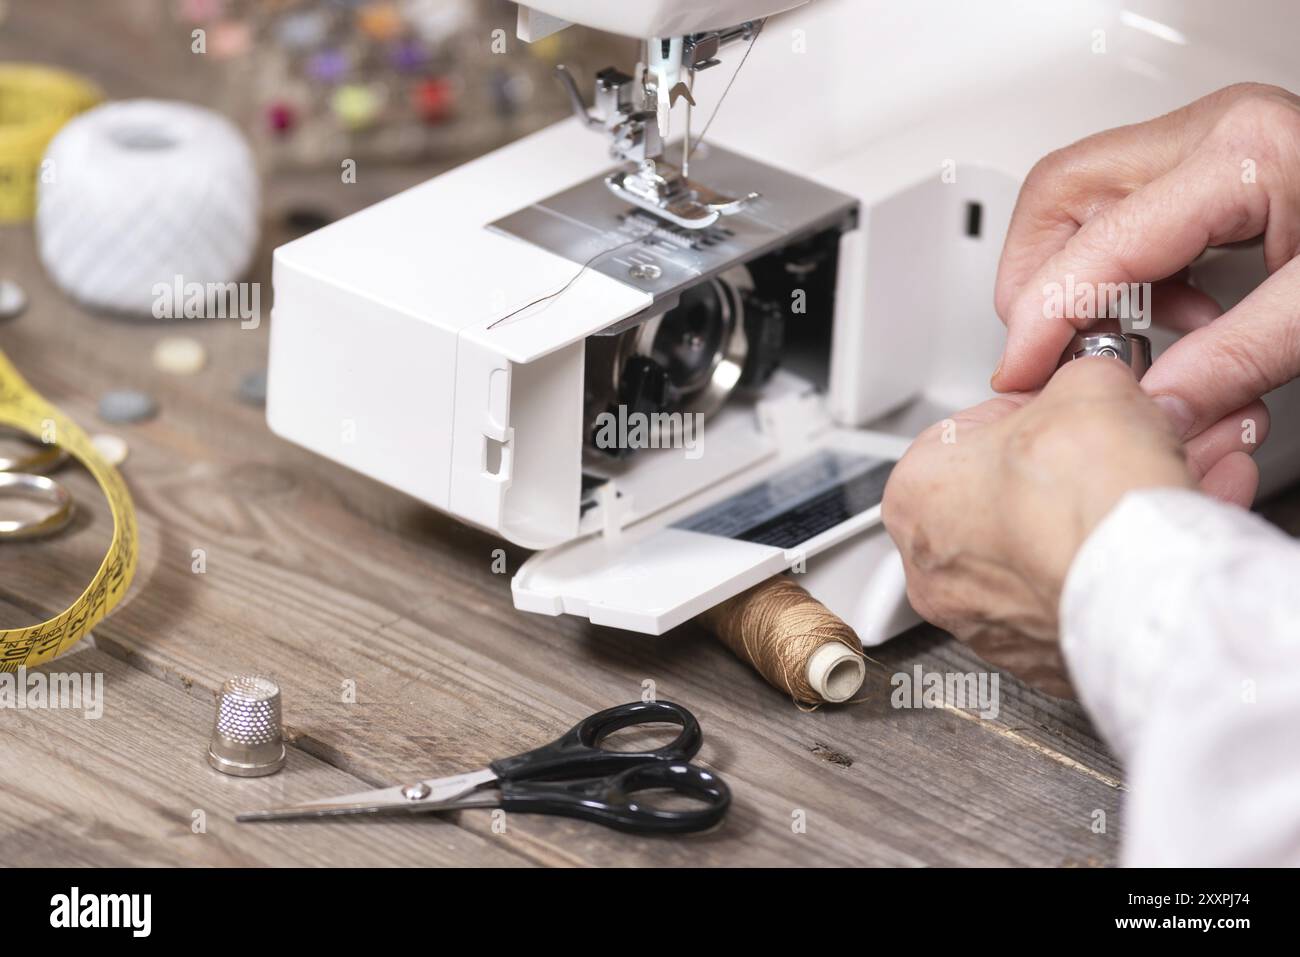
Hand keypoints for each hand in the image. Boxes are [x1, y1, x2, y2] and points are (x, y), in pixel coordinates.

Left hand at [881, 359, 1255, 694]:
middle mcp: (928, 564)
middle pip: (991, 500)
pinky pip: (1052, 604)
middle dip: (1044, 481)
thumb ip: (1076, 377)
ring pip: (1021, 557)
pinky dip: (1083, 583)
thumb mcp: (1088, 385)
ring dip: (1063, 534)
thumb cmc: (1092, 501)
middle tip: (1092, 466)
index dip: (1028, 419)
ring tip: (1109, 514)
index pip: (967, 433)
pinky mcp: (1024, 657)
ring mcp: (973, 618)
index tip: (1062, 421)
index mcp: (914, 490)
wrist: (1141, 588)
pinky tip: (1115, 560)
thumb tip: (1090, 381)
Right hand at [993, 83, 1299, 464]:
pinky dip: (1123, 270)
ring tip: (1122, 337)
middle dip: (1037, 279)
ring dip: (1075, 275)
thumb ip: (1232, 362)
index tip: (1022, 373)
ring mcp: (1210, 140)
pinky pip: (1123, 208)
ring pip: (1079, 196)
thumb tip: (1150, 407)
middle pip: (1062, 192)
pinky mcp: (1214, 164)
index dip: (1045, 317)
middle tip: (1044, 348)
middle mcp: (1214, 130)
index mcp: (1242, 152)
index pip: (1098, 242)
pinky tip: (1169, 314)